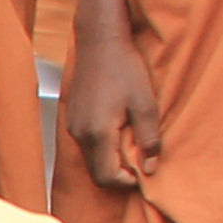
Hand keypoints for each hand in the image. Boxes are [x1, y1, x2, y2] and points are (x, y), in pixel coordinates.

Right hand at [62, 20, 161, 194]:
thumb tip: (150, 167)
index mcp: (98, 133)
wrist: (100, 41)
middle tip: (139, 162)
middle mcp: (80, 133)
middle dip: (118, 174)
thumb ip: (149, 139)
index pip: (108, 177)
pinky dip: (102, 147)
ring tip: (131, 143)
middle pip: (97, 173)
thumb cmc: (123, 67)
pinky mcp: (72, 117)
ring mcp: (73, 125)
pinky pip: (86, 144)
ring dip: (110, 160)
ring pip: (91, 159)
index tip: (143, 172)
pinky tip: (117, 130)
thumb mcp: (145, 104)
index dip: (127, 181)